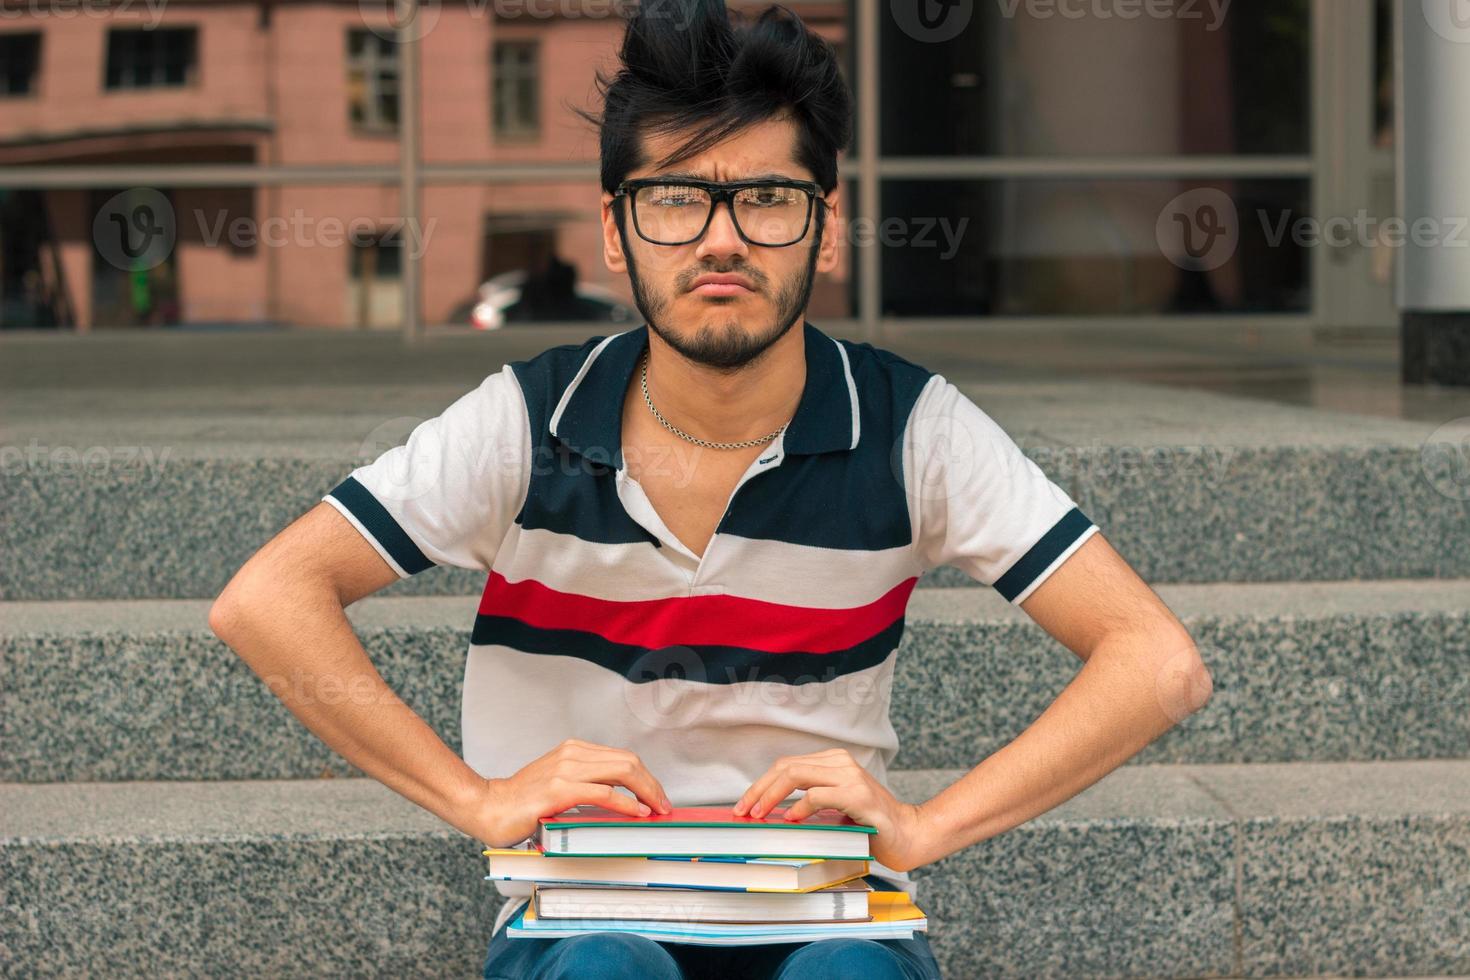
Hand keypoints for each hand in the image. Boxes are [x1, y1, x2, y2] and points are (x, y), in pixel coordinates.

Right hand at [469, 738, 672, 847]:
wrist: (487, 807)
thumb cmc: (521, 803)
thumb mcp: (559, 786)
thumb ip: (586, 786)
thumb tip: (621, 802)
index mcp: (574, 750)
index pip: (622, 758)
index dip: (645, 777)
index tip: (657, 796)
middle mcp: (572, 754)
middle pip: (628, 761)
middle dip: (652, 784)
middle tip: (664, 805)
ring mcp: (566, 769)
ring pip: (622, 772)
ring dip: (646, 791)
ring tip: (657, 809)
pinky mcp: (559, 789)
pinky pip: (603, 792)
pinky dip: (626, 803)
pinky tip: (637, 812)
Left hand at [731, 748, 932, 871]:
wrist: (909, 835)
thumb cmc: (870, 826)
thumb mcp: (834, 808)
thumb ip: (809, 802)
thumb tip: (769, 813)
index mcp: (833, 762)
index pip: (787, 765)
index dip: (761, 784)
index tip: (744, 804)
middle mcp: (841, 763)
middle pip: (786, 767)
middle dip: (759, 788)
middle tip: (743, 810)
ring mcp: (850, 777)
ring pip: (797, 775)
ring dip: (771, 795)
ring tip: (758, 814)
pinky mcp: (858, 795)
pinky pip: (818, 795)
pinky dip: (799, 807)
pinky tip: (791, 820)